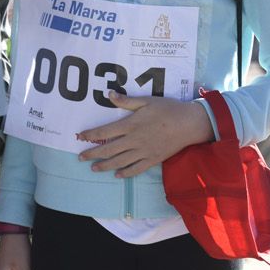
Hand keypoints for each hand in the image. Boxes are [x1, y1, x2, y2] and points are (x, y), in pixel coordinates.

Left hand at [77, 94, 212, 177]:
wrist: (189, 124)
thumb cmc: (167, 109)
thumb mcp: (146, 101)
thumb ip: (127, 100)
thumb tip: (109, 94)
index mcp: (131, 124)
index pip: (105, 132)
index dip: (91, 135)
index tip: (81, 137)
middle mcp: (134, 140)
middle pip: (109, 149)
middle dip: (93, 154)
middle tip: (80, 158)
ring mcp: (143, 152)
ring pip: (120, 162)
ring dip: (105, 166)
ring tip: (94, 168)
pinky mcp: (153, 160)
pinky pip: (136, 169)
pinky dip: (125, 173)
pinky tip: (117, 175)